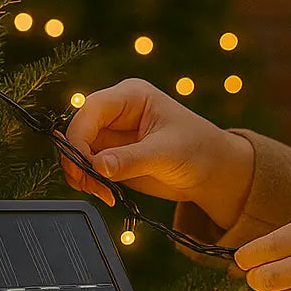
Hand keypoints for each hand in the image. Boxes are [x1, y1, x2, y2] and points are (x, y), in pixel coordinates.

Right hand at [57, 78, 246, 214]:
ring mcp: (113, 134)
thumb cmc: (198, 150)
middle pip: (79, 131)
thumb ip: (131, 159)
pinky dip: (90, 182)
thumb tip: (97, 165)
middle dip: (78, 160)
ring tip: (104, 193)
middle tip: (91, 186)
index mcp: (131, 96)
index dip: (79, 137)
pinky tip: (107, 193)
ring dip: (82, 175)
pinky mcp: (112, 156)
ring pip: (78, 151)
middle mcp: (117, 112)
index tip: (84, 167)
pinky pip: (88, 167)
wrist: (212, 172)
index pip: (91, 110)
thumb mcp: (167, 153)